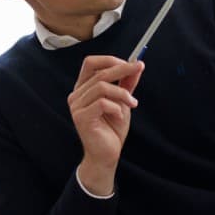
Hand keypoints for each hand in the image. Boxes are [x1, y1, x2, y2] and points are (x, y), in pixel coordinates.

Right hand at [68, 56, 144, 194]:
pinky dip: (116, 107)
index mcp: (83, 88)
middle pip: (99, 72)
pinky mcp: (81, 117)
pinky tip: (120, 116)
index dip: (110, 60)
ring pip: (102, 87)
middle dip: (122, 69)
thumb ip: (126, 83)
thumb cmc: (112, 129)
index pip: (91, 63)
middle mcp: (76, 95)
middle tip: (138, 68)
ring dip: (122, 93)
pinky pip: (102, 103)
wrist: (107, 154)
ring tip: (132, 103)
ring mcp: (76, 106)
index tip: (131, 63)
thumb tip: (136, 65)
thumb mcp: (122, 101)